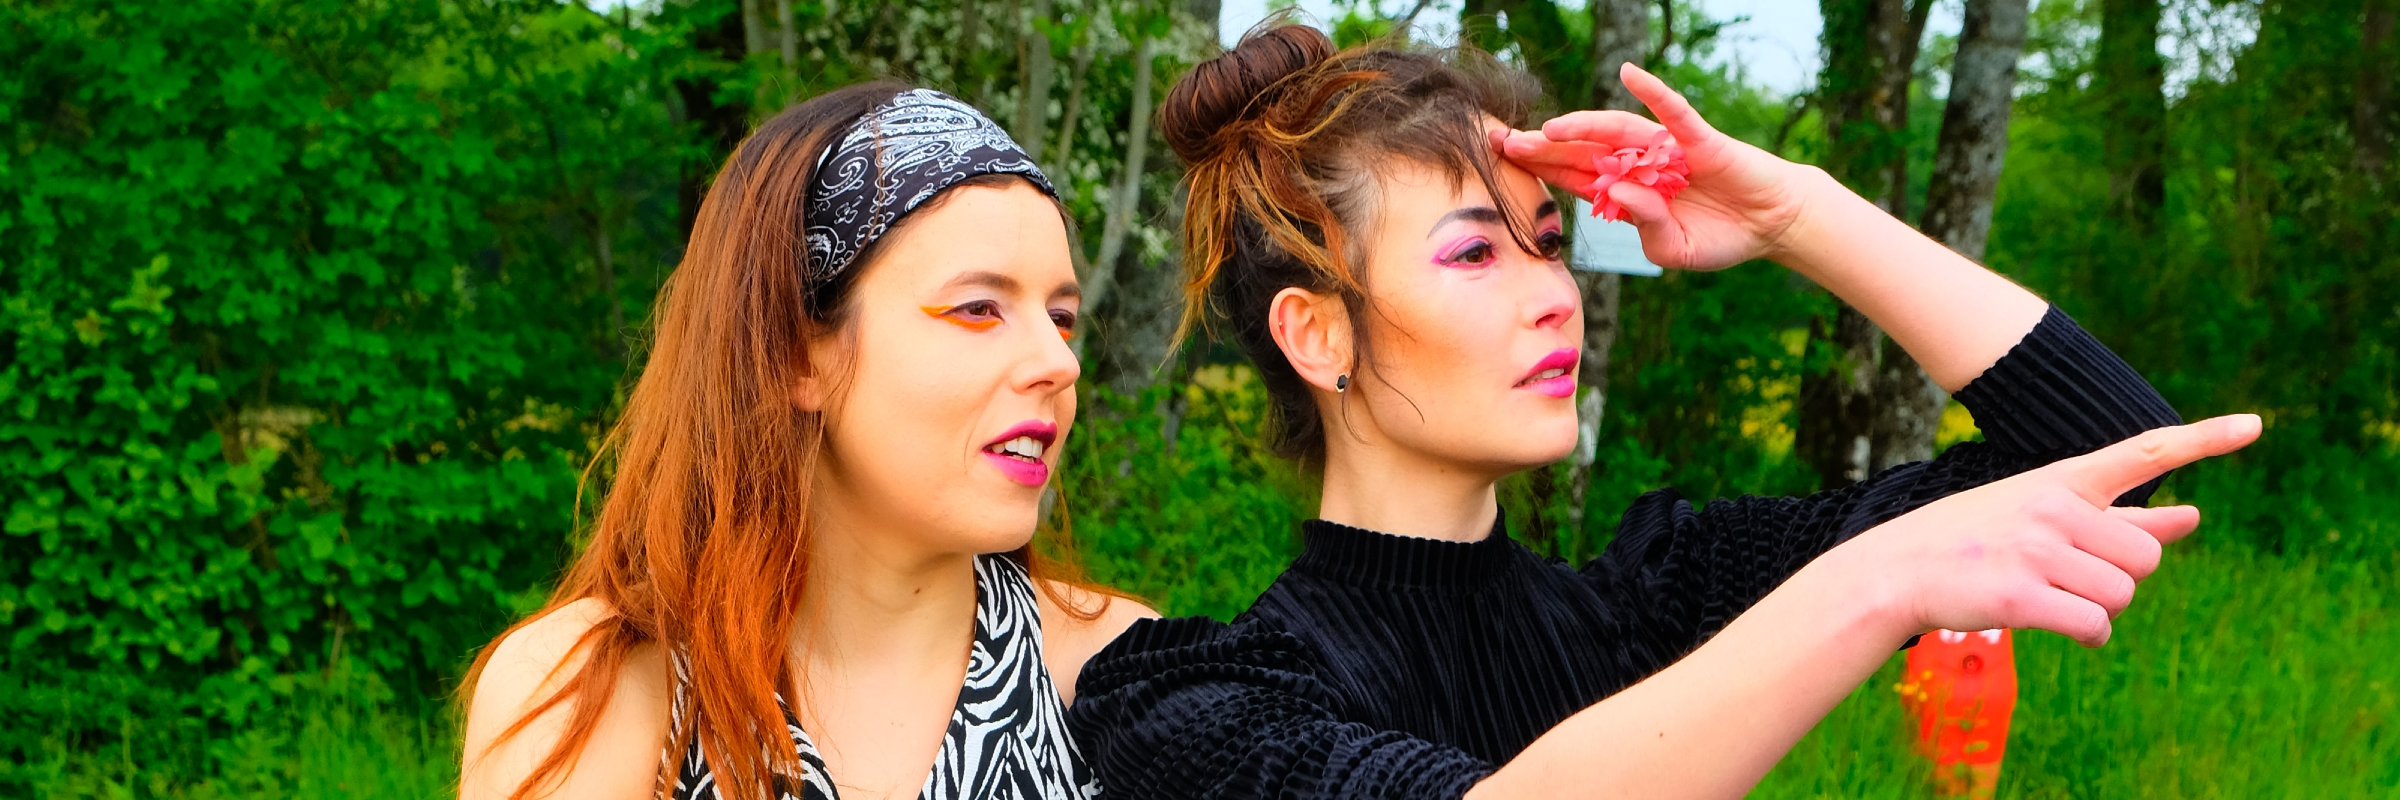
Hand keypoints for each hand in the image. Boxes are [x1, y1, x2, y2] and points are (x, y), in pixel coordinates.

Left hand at [1490, 63, 1825, 270]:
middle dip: (1545, 146)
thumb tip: (1615, 191)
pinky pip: (1673, 111)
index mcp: (1628, 190)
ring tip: (1550, 128)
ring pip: (1617, 131)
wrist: (1770, 223)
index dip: (1541, 167)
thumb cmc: (1721, 237)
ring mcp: (1666, 147)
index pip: (1575, 176)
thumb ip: (1643, 222)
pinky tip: (1629, 73)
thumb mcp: (1672, 248)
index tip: (1502, 160)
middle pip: (1584, 150)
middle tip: (1504, 141)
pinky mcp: (1697, 138)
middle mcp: (1639, 163)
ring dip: (1584, 126)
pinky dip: (1653, 91)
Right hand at [1825, 414, 2262, 646]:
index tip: (2255, 425)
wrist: (1894, 571)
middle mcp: (2054, 508)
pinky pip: (2096, 625)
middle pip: (2146, 554)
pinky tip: (2064, 627)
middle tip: (2076, 578)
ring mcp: (2037, 551)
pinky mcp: (2023, 596)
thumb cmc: (1971, 541)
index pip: (2144, 452)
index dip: (2204, 439)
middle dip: (2123, 577)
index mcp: (2061, 481)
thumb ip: (2120, 516)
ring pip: (2123, 594)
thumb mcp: (2041, 512)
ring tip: (2057, 599)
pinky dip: (2089, 634)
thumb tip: (2191, 516)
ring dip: (2102, 609)